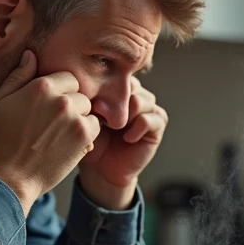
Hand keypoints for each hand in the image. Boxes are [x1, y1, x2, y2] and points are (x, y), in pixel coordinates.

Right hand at [0, 50, 100, 214]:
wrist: (8, 177)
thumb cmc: (0, 140)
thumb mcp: (0, 102)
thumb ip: (18, 76)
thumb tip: (31, 55)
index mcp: (40, 86)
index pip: (67, 77)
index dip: (61, 91)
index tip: (51, 107)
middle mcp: (60, 99)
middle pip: (80, 93)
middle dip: (72, 106)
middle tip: (55, 124)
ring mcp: (74, 118)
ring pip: (89, 110)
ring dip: (80, 119)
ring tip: (61, 135)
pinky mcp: (83, 137)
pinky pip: (95, 127)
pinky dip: (86, 135)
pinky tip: (68, 144)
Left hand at [79, 79, 166, 209]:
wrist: (101, 169)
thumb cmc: (90, 141)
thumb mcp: (86, 116)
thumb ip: (90, 98)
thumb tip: (87, 83)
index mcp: (119, 88)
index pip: (117, 74)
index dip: (104, 87)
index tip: (92, 104)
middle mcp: (136, 94)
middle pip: (130, 85)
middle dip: (114, 101)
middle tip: (100, 116)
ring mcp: (149, 109)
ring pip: (140, 100)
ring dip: (125, 115)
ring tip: (113, 127)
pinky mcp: (157, 125)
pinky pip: (150, 119)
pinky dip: (137, 128)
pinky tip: (127, 138)